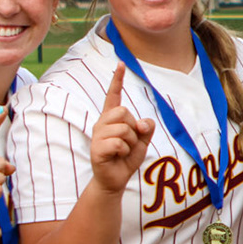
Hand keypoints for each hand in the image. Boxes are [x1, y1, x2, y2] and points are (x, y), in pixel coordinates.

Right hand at [89, 66, 155, 193]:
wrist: (115, 180)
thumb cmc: (127, 158)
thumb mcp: (143, 141)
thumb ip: (146, 128)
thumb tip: (142, 122)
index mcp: (112, 118)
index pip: (113, 95)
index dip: (117, 80)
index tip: (121, 63)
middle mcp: (102, 123)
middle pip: (124, 112)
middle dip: (133, 128)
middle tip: (129, 142)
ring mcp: (97, 135)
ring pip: (124, 128)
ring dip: (131, 142)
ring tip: (123, 151)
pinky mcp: (96, 148)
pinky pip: (119, 143)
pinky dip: (125, 151)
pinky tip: (117, 157)